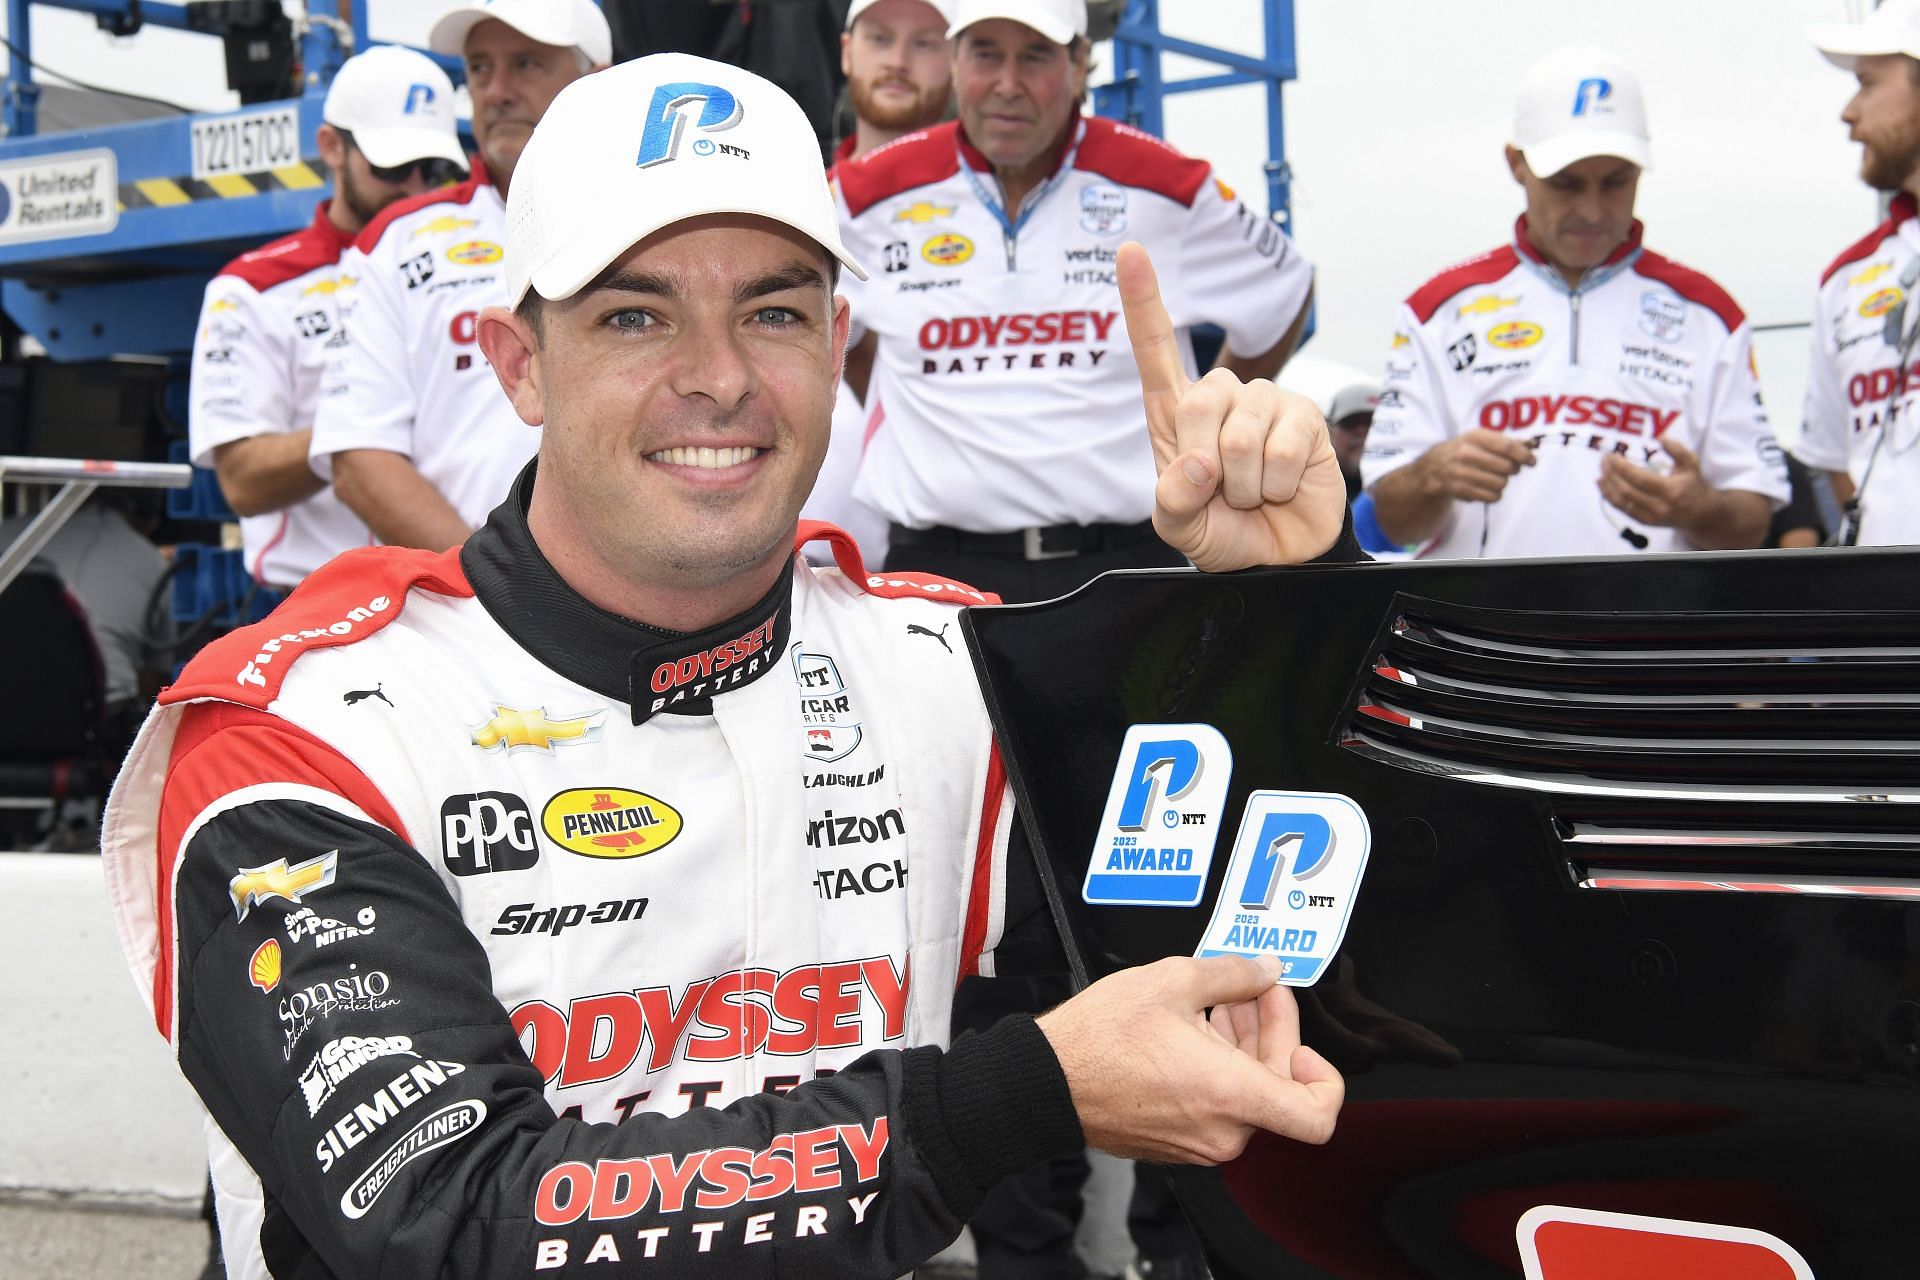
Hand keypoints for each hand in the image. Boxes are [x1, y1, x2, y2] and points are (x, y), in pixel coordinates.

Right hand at [1036, 955, 1343, 1163]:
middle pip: (1278, 1089)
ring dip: (1242, 1046)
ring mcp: (1198, 1143)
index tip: (1304, 1044)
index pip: (1317, 1116)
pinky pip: (1217, 1107)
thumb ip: (1234, 974)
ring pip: (1245, 1095)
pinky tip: (1193, 1028)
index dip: (1325, 1077)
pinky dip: (1218, 1069)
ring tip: (1217, 999)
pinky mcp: (1176, 1143)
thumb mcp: (1172, 981)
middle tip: (1255, 989)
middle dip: (1271, 1033)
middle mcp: (1221, 1130)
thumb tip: (1266, 970)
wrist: (1046, 1081)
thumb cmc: (1100, 1038)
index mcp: (1231, 1095)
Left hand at [1118, 242, 1345, 570]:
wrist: (1276, 555)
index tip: (1128, 251)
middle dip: (1207, 465)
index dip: (1142, 299)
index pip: (1155, 348)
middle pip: (1198, 402)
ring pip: (1242, 436)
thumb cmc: (1222, 529)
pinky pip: (1282, 450)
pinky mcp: (1305, 415)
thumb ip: (1174, 502)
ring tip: (1254, 492)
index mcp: (1176, 412)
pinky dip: (1277, 485)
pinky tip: (1282, 487)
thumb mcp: (1180, 527)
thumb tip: (1200, 464)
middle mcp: (1220, 395)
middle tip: (1224, 491)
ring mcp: (1265, 400)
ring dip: (1245, 484)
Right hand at [1416, 429, 1535, 503]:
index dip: (1524, 455)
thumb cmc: (1464, 450)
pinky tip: (1488, 488)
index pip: (1506, 447)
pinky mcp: (1460, 490)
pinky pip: (1491, 497)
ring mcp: (1461, 473)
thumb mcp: (1481, 439)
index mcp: (1474, 436)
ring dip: (1503, 483)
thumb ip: (1506, 442)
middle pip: (1506, 467)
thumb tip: (1531, 445)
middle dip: (1513, 469)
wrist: (1433, 467)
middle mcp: (1466, 453)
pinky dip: (1495, 494)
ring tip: (1496, 479)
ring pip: (1500, 483)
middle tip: (1510, 469)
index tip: (1532, 461)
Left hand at [1598, 437, 1710, 528]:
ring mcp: (1650, 517)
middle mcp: (1659, 506)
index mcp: (1671, 491)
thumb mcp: (1691, 463)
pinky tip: (1603, 484)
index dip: (1622, 467)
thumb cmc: (1694, 485)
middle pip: (1626, 491)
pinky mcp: (1644, 522)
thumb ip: (1677, 449)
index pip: (1639, 479)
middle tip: (1604, 459)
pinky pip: (1622, 509)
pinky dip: (1609, 496)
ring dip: (1606, 485)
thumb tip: (1660, 437)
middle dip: (1611, 474)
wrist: (1702, 514)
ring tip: (1601, 470)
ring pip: (1620, 502)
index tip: (1612, 455)